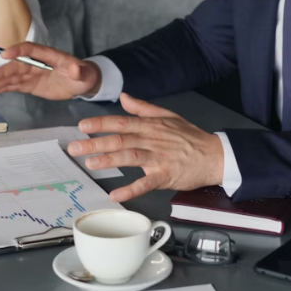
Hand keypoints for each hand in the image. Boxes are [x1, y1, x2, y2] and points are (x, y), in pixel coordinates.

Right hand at [0, 42, 100, 100]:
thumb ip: (79, 71)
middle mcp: (35, 63)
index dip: (17, 51)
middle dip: (1, 72)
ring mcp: (30, 74)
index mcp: (48, 55)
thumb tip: (75, 68)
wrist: (81, 82)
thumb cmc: (83, 74)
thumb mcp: (84, 74)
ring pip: (10, 78)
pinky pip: (12, 86)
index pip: (30, 49)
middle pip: (15, 66)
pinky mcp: (28, 85)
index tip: (5, 55)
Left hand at [67, 93, 223, 202]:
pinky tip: (116, 194)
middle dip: (95, 143)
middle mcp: (151, 140)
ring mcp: (158, 158)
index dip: (100, 124)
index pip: (121, 122)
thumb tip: (124, 97)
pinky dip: (130, 189)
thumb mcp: (167, 115)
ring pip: (129, 157)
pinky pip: (146, 183)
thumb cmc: (190, 137)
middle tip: (75, 147)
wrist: (215, 156)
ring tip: (90, 164)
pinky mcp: (166, 175)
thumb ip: (142, 107)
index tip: (82, 126)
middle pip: (119, 139)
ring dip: (108, 160)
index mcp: (150, 126)